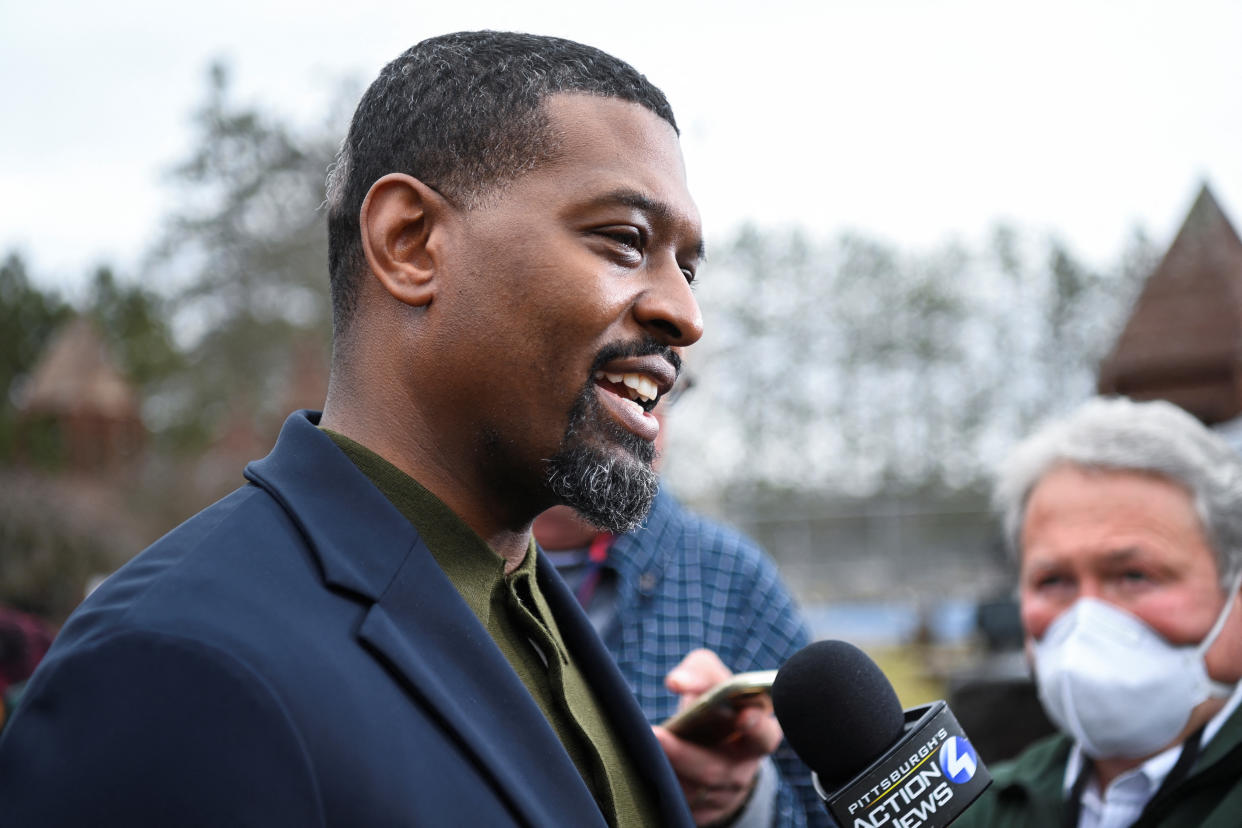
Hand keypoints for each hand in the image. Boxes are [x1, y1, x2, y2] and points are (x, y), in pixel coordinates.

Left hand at [652, 649, 783, 825]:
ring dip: (667, 770)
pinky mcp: (703, 812)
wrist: (712, 745)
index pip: (764, 735)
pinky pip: (679, 804)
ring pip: (693, 790)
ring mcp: (724, 795)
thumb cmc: (715, 705)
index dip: (756, 727)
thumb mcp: (713, 680)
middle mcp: (743, 768)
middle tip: (656, 735)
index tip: (743, 717)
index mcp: (758, 734)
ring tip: (640, 749)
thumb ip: (700, 671)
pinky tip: (642, 768)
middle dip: (685, 754)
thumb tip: (677, 682)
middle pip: (717, 768)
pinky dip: (660, 787)